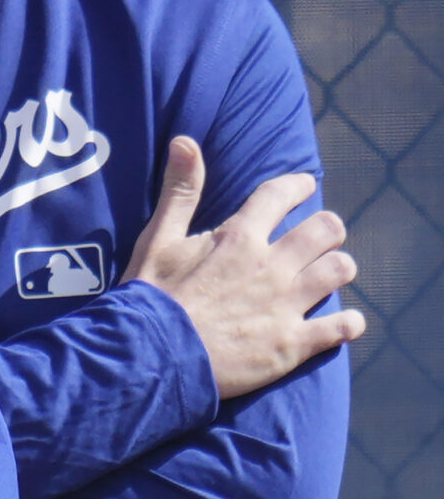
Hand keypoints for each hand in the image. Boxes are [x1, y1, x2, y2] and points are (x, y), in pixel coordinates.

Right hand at [123, 137, 364, 398]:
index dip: (297, 186)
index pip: (281, 195)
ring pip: (339, 270)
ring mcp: (286, 305)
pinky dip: (347, 323)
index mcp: (240, 238)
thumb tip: (185, 141)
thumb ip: (179, 192)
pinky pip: (343, 327)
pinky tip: (341, 323)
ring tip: (325, 274)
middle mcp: (271, 266)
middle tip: (316, 238)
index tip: (303, 187)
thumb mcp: (158, 240)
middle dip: (326, 230)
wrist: (150, 357)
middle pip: (326, 230)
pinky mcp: (292, 344)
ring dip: (336, 269)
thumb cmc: (150, 298)